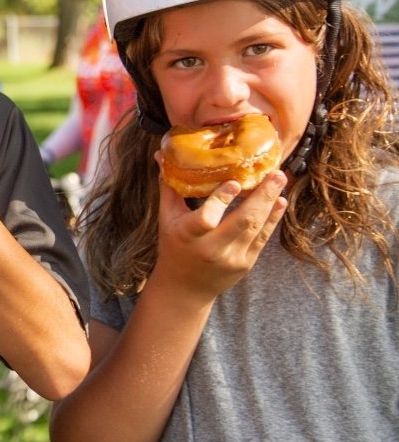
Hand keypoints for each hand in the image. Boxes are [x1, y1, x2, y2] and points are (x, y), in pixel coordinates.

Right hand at [152, 167, 287, 303]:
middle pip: (242, 221)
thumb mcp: (166, 218)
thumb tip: (161, 154)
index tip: (235, 182)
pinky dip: (272, 218)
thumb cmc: (173, 246)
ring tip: (281, 179)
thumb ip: (169, 187)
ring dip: (271, 202)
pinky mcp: (246, 263)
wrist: (186, 287)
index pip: (206, 218)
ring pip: (256, 228)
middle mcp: (212, 249)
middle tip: (275, 173)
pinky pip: (262, 238)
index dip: (221, 200)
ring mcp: (232, 258)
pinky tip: (279, 201)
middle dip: (262, 196)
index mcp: (188, 235)